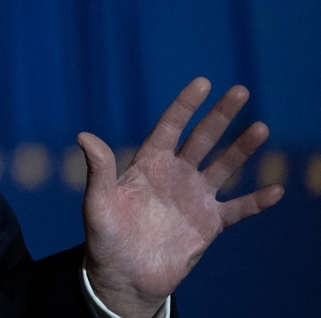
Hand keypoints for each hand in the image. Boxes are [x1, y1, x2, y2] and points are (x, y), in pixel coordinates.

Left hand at [79, 78, 282, 317]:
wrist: (124, 276)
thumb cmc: (105, 238)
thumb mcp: (97, 203)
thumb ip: (98, 170)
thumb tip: (84, 135)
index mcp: (148, 164)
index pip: (169, 127)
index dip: (185, 105)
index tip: (202, 82)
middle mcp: (175, 174)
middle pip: (202, 139)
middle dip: (220, 116)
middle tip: (240, 91)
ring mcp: (194, 197)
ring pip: (224, 166)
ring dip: (242, 149)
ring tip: (260, 128)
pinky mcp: (209, 224)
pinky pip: (238, 209)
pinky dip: (256, 201)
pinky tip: (274, 191)